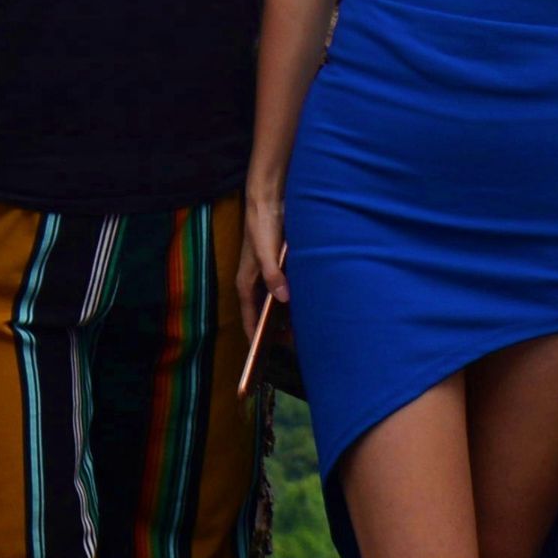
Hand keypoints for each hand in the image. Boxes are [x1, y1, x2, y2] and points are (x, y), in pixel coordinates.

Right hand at [231, 180, 288, 378]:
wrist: (270, 199)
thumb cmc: (262, 225)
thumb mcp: (266, 252)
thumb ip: (273, 275)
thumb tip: (283, 299)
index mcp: (246, 284)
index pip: (248, 319)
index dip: (255, 339)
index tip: (262, 358)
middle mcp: (256, 283)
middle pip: (264, 315)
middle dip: (276, 331)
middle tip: (295, 345)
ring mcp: (269, 276)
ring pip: (277, 305)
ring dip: (288, 316)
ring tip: (306, 329)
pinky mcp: (280, 268)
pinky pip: (288, 291)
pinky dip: (296, 300)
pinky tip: (311, 306)